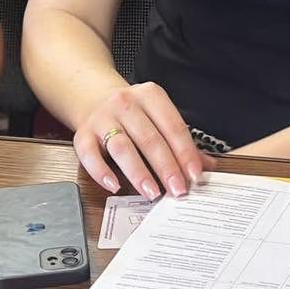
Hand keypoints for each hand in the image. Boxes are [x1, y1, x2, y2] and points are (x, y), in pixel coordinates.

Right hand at [73, 82, 210, 200]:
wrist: (94, 97)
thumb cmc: (134, 113)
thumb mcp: (158, 117)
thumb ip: (180, 141)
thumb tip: (206, 166)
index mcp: (151, 96)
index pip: (173, 126)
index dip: (185, 152)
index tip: (195, 175)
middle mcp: (126, 103)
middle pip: (149, 138)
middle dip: (166, 167)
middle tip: (177, 190)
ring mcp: (102, 118)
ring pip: (122, 147)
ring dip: (138, 172)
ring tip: (152, 192)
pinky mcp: (82, 133)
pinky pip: (89, 154)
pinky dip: (101, 171)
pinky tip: (114, 185)